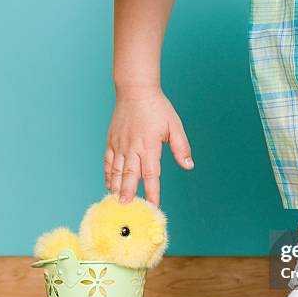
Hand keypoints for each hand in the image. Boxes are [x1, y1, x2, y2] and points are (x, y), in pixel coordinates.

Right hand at [105, 86, 192, 205]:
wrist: (135, 90)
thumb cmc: (158, 108)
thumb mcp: (174, 126)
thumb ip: (181, 148)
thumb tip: (188, 166)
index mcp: (149, 145)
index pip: (151, 173)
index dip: (152, 191)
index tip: (153, 205)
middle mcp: (132, 147)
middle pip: (130, 175)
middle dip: (128, 192)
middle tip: (126, 206)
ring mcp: (120, 144)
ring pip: (117, 170)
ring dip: (117, 187)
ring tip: (116, 201)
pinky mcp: (112, 141)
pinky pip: (109, 161)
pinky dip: (109, 174)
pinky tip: (110, 185)